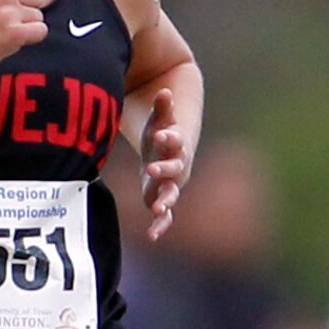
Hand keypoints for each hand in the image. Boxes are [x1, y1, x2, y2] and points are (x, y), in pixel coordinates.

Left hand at [140, 87, 191, 240]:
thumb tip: (164, 91)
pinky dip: (160, 225)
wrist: (169, 151)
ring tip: (157, 209)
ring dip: (164, 201)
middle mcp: (176, 167)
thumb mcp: (160, 118)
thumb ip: (163, 107)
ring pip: (170, 194)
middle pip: (174, 169)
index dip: (170, 137)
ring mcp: (170, 184)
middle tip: (153, 169)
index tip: (161, 134)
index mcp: (176, 146)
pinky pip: (164, 215)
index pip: (175, 141)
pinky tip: (152, 237)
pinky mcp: (161, 198)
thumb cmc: (161, 132)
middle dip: (165, 170)